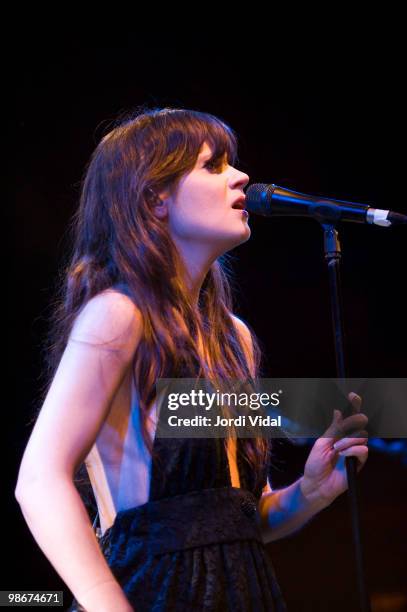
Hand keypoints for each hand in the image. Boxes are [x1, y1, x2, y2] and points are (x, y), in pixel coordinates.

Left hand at [300, 392, 368, 507]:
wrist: (316, 484)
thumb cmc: (315, 464)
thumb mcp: (322, 443)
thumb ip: (333, 428)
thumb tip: (338, 411)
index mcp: (338, 433)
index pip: (349, 417)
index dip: (353, 405)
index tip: (353, 395)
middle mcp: (348, 440)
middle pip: (360, 423)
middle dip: (353, 422)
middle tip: (344, 429)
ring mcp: (354, 450)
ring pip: (361, 436)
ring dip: (347, 441)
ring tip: (336, 449)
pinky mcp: (359, 462)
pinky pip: (363, 450)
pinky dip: (352, 450)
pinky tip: (342, 455)